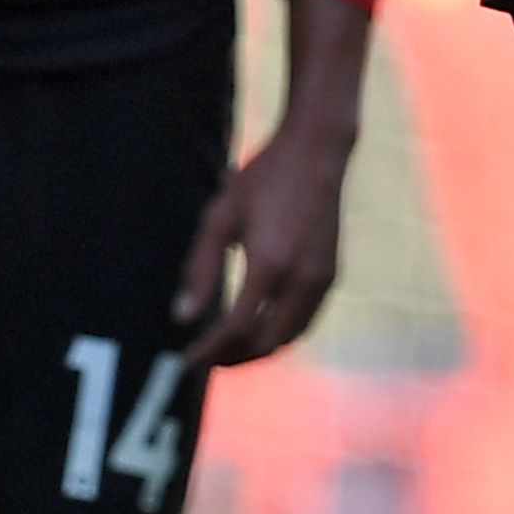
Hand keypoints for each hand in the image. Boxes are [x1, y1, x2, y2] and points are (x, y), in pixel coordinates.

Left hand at [167, 114, 351, 370]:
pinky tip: (258, 328)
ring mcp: (322, 279)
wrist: (318, 152)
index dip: (208, 350)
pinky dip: (278, 335)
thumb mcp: (219, 217)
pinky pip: (304, 322)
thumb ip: (200, 269)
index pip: (236, 328)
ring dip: (256, 350)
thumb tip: (183, 317)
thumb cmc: (263, 178)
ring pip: (288, 338)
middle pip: (265, 342)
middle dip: (232, 357)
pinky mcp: (331, 275)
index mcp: (269, 264)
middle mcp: (301, 279)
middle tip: (202, 360)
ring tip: (227, 351)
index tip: (183, 362)